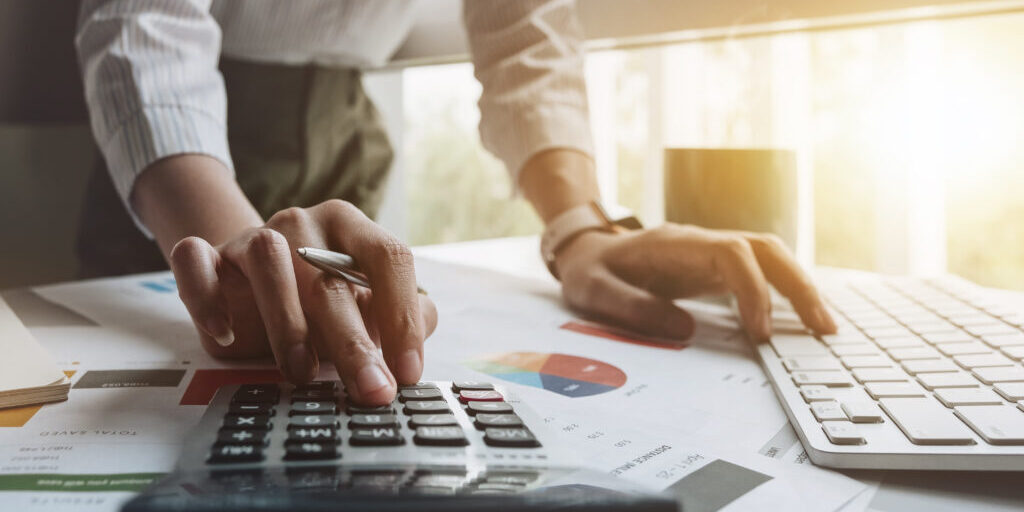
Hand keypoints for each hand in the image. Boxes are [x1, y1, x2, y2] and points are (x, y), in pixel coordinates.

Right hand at [167, 200, 436, 404]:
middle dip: (354, 341)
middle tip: (371, 390)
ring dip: (288, 321)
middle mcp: (304, 224)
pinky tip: (227, 337)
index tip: (407, 371)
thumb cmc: (322, 298)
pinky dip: (207, 296)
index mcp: (351, 227)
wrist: (251, 276)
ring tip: (302, 371)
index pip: (388, 256)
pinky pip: (195, 260)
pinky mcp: (208, 255)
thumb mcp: (365, 305)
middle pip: (330, 276)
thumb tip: (423, 329)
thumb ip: (400, 315)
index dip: (403, 315)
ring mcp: (250, 235)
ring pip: (267, 258)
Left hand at [554, 224, 835, 341]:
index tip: (761, 333)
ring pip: (769, 257)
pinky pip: (759, 273)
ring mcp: (711, 252)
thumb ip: (631, 308)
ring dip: (799, 288)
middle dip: (798, 285)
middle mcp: (701, 243)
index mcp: (675, 244)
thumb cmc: (590, 271)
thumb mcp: (593, 290)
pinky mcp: (714, 268)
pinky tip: (798, 321)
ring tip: (824, 328)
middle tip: (824, 328)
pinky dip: (783, 293)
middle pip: (765, 248)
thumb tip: (685, 331)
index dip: (754, 290)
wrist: (585, 249)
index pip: (733, 253)